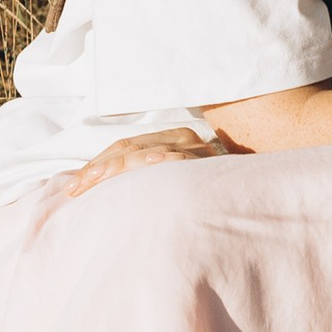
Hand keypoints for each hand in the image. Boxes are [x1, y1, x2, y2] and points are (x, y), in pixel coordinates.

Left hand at [64, 123, 237, 200]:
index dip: (98, 164)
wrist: (258, 192)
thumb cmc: (215, 192)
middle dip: (97, 168)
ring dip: (114, 169)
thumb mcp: (181, 178)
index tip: (73, 185)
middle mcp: (184, 139)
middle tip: (73, 189)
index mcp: (175, 139)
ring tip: (90, 184)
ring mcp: (197, 150)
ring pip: (145, 153)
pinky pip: (176, 161)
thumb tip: (112, 189)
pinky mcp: (207, 164)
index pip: (126, 146)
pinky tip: (138, 172)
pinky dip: (154, 165)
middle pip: (129, 148)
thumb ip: (154, 177)